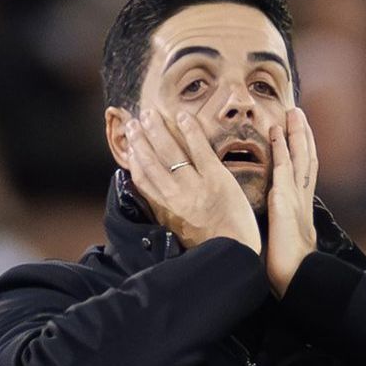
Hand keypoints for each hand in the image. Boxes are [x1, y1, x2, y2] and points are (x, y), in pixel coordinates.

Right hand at [123, 109, 261, 254]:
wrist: (236, 252)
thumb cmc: (210, 243)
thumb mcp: (180, 230)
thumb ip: (167, 211)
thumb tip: (156, 196)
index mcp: (165, 209)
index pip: (142, 179)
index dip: (133, 159)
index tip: (129, 145)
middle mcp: (175, 197)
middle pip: (150, 161)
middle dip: (140, 139)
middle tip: (133, 122)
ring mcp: (195, 187)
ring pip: (170, 152)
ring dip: (158, 130)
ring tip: (150, 114)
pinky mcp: (217, 179)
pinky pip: (199, 149)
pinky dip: (189, 130)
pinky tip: (182, 116)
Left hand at [266, 108, 318, 296]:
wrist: (296, 277)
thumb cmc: (289, 265)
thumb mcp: (288, 239)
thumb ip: (286, 225)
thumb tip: (281, 222)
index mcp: (302, 206)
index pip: (304, 172)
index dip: (304, 151)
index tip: (301, 133)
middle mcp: (302, 197)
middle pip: (306, 158)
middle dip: (304, 135)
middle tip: (299, 113)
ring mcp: (295, 197)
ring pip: (299, 157)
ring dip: (296, 133)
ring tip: (292, 113)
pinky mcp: (284, 200)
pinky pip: (282, 167)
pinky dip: (280, 148)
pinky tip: (276, 132)